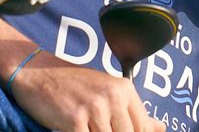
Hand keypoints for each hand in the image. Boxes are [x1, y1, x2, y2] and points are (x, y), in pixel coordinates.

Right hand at [10, 50, 164, 131]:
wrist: (37, 72)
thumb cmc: (73, 85)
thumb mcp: (107, 92)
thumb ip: (133, 112)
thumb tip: (161, 128)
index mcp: (125, 89)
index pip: (143, 128)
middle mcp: (113, 96)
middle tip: (99, 131)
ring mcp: (94, 108)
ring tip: (89, 130)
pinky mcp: (74, 119)